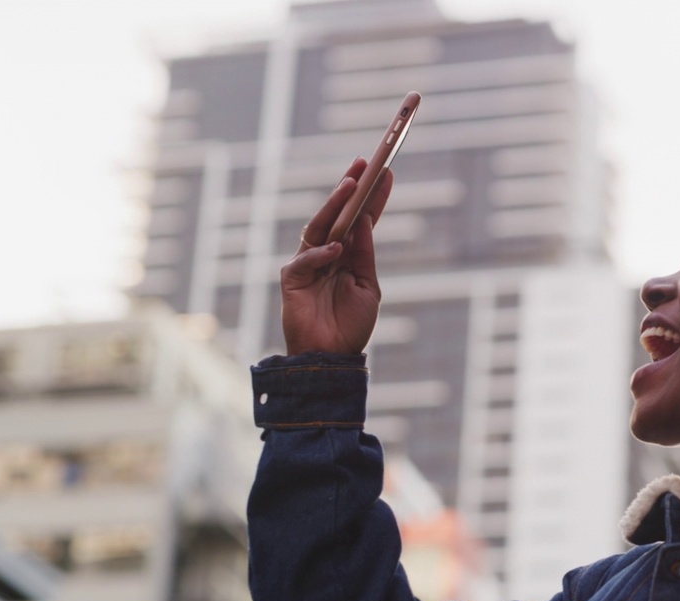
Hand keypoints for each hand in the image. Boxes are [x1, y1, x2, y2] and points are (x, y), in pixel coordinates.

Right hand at [280, 157, 393, 355]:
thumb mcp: (368, 287)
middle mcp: (328, 253)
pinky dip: (321, 254)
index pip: (361, 218)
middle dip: (351, 188)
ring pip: (318, 227)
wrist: (331, 357)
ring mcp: (309, 264)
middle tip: (365, 163)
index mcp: (349, 255)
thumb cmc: (350, 325)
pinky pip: (305, 260)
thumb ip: (365, 255)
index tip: (387, 171)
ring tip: (350, 184)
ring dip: (334, 204)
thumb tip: (365, 221)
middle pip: (339, 215)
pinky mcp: (292, 279)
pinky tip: (336, 249)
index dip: (373, 196)